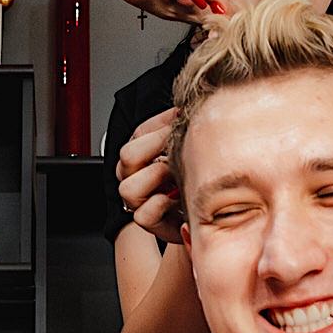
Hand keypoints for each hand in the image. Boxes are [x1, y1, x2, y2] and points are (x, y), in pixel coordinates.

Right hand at [115, 107, 182, 245]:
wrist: (204, 215)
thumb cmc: (195, 181)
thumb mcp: (189, 152)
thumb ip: (184, 132)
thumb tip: (190, 110)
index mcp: (142, 156)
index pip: (140, 133)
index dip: (160, 122)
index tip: (182, 115)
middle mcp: (135, 177)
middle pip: (128, 155)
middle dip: (156, 144)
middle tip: (179, 142)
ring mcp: (139, 200)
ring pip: (128, 188)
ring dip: (156, 176)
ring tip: (176, 172)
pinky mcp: (150, 222)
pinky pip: (143, 214)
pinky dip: (162, 204)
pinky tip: (178, 197)